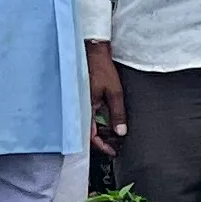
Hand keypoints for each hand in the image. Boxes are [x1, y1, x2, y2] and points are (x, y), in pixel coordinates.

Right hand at [86, 40, 125, 160]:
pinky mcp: (82, 98)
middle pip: (89, 133)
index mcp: (84, 109)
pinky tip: (108, 122)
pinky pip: (89, 116)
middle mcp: (79, 109)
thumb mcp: (113, 91)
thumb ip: (117, 112)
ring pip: (89, 125)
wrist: (92, 50)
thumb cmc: (101, 69)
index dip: (102, 146)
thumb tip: (121, 132)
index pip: (90, 136)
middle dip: (102, 141)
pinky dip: (98, 122)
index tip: (113, 151)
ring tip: (115, 136)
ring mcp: (80, 104)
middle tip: (116, 146)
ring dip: (101, 132)